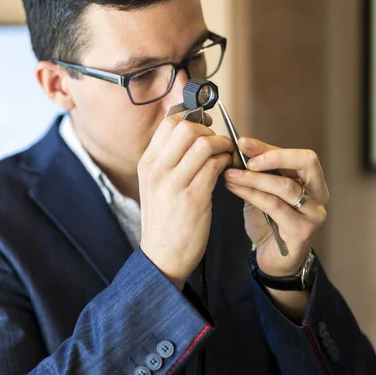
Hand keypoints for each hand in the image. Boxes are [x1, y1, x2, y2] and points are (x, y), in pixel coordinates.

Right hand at [139, 112, 233, 289]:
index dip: (192, 118)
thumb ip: (167, 161)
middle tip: (218, 142)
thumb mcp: (155, 186)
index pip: (168, 123)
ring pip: (203, 143)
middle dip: (209, 130)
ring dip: (222, 145)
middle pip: (186, 127)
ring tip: (226, 155)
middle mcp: (157, 170)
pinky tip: (228, 169)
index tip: (206, 126)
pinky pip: (215, 166)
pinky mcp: (193, 198)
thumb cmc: (164, 220)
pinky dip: (226, 162)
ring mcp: (174, 184)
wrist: (162, 256)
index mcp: (147, 164)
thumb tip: (189, 135)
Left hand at [223, 137, 329, 320]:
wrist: (273, 260)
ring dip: (254, 178)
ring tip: (230, 174)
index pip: (297, 156)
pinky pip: (275, 206)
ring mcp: (314, 214)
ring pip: (286, 187)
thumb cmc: (268, 224)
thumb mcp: (261, 194)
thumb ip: (255, 175)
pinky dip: (252, 195)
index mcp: (312, 182)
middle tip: (245, 157)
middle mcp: (319, 196)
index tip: (243, 142)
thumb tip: (235, 151)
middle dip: (273, 156)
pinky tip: (235, 189)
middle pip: (306, 162)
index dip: (269, 148)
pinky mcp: (302, 231)